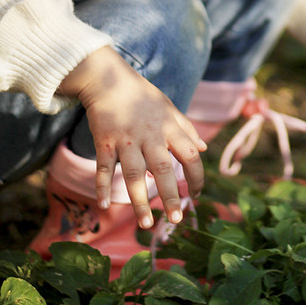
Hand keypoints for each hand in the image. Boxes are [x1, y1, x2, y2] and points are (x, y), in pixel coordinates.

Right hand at [58, 46, 206, 228]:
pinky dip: (103, 187)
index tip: (196, 195)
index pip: (190, 155)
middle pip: (163, 169)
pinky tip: (104, 206)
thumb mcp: (169, 108)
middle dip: (170, 196)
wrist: (109, 80)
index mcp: (168, 127)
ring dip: (140, 201)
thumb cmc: (142, 96)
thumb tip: (203, 148)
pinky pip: (104, 168)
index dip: (197, 176)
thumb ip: (186, 128)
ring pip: (134, 174)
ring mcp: (126, 140)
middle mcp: (149, 136)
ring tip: (146, 224)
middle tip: (176, 219)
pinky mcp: (105, 142)